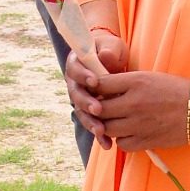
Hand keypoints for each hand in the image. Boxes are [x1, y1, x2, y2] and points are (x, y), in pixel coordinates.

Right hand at [65, 31, 128, 148]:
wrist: (115, 63)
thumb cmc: (111, 50)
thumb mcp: (112, 46)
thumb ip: (109, 50)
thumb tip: (104, 56)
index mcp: (75, 64)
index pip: (74, 70)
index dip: (82, 76)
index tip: (95, 81)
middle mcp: (74, 83)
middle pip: (76, 95)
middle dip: (86, 103)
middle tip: (98, 109)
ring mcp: (81, 99)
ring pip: (82, 112)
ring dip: (90, 122)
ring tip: (101, 130)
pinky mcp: (90, 112)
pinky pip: (92, 123)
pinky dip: (99, 134)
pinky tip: (107, 144)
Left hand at [74, 69, 189, 152]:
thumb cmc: (174, 90)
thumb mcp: (148, 77)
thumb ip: (124, 82)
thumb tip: (99, 88)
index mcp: (136, 82)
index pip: (99, 84)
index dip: (93, 87)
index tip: (94, 90)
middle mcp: (134, 103)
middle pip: (98, 109)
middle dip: (95, 108)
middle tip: (98, 108)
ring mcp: (139, 124)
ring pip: (106, 128)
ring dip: (106, 125)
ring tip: (112, 120)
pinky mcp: (147, 140)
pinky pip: (122, 144)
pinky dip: (121, 139)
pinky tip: (127, 132)